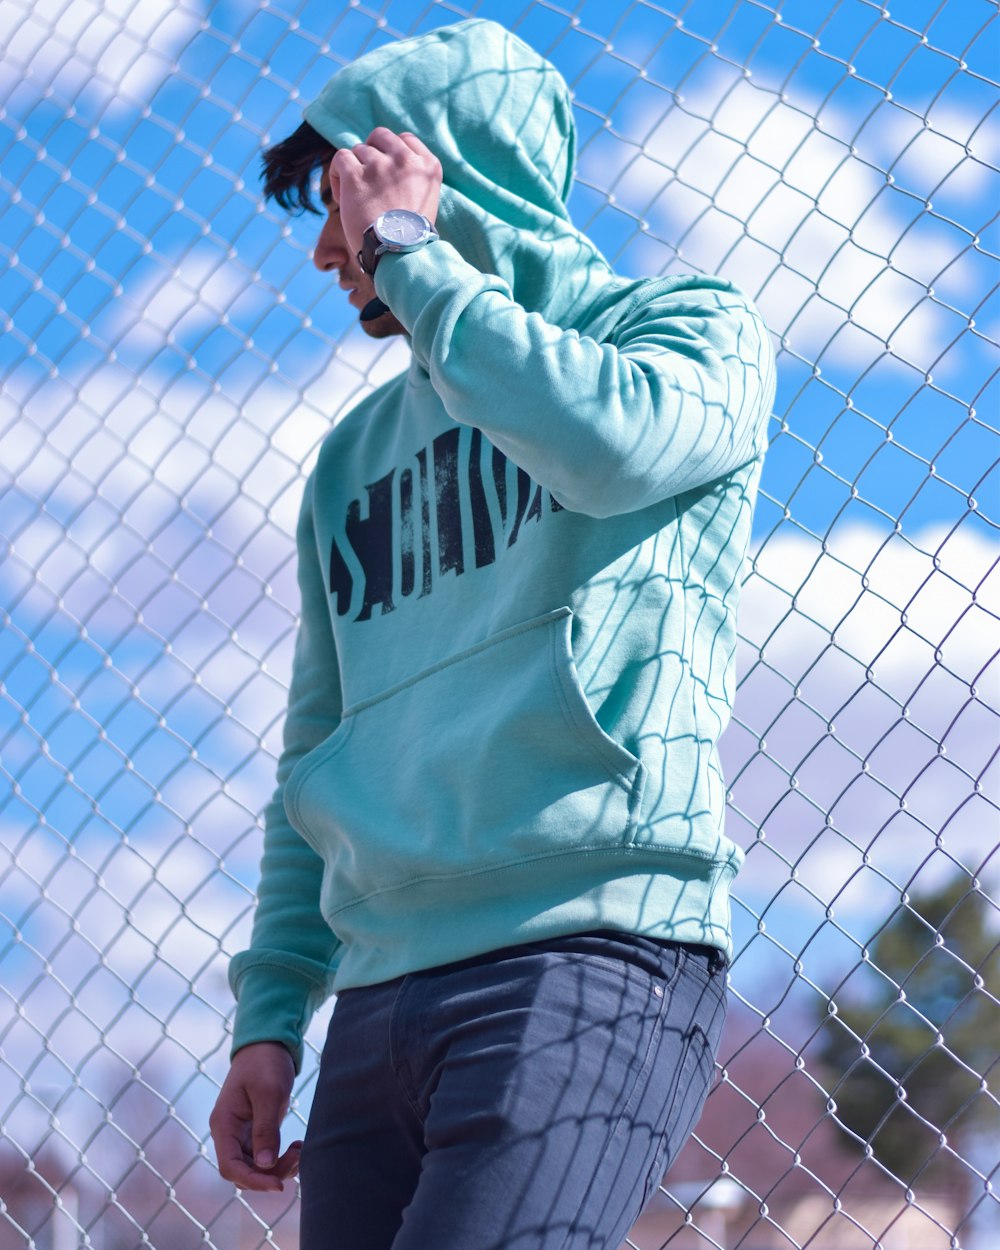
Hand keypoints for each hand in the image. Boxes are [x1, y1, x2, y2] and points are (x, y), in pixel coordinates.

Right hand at [209, 1042, 301, 1191]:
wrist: (268, 1043)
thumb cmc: (266, 1063)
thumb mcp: (269, 1093)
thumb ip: (265, 1129)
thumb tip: (265, 1164)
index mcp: (224, 1124)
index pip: (231, 1166)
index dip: (253, 1180)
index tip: (278, 1185)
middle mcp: (228, 1133)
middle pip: (243, 1171)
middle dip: (270, 1173)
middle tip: (298, 1157)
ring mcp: (241, 1133)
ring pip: (255, 1167)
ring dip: (278, 1167)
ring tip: (300, 1150)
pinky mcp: (255, 1131)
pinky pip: (264, 1156)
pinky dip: (280, 1158)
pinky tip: (297, 1147)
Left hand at [330, 127, 441, 258]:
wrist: (400, 254)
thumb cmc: (410, 237)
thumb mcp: (425, 200)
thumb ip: (413, 178)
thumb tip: (389, 169)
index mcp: (428, 165)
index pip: (405, 139)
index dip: (391, 153)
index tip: (387, 174)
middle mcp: (405, 160)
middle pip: (380, 137)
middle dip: (372, 154)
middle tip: (369, 181)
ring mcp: (380, 166)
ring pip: (359, 150)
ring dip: (355, 170)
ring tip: (357, 197)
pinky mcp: (357, 176)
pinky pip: (341, 158)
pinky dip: (338, 174)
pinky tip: (341, 194)